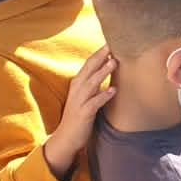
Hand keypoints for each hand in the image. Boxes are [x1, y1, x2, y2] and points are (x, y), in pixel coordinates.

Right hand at [47, 46, 115, 175]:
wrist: (66, 138)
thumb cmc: (79, 114)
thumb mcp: (86, 96)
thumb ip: (94, 84)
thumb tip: (109, 69)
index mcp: (78, 84)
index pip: (88, 64)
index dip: (98, 53)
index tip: (110, 41)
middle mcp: (77, 90)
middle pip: (88, 69)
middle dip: (99, 57)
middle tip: (111, 45)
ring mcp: (79, 102)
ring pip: (91, 84)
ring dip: (102, 72)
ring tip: (114, 62)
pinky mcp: (83, 114)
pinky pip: (94, 103)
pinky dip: (103, 96)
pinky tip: (113, 90)